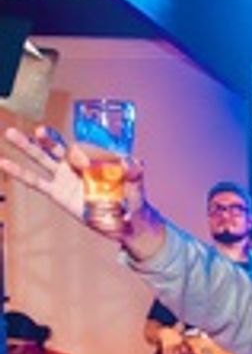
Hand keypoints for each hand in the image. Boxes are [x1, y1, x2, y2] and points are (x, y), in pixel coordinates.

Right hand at [2, 125, 162, 252]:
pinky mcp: (58, 193)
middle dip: (48, 138)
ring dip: (28, 147)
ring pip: (43, 159)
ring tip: (11, 134)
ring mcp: (66, 177)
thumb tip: (134, 162)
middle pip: (58, 147)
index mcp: (95, 158)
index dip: (82, 152)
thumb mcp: (137, 184)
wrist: (128, 222)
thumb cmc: (134, 199)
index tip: (83, 160)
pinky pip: (36, 182)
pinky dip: (20, 173)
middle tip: (39, 130)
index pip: (83, 147)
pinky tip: (5, 163)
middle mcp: (78, 164)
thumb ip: (135, 173)